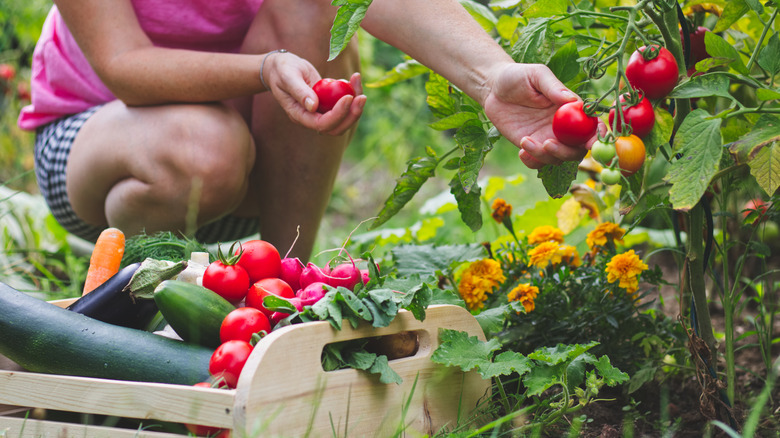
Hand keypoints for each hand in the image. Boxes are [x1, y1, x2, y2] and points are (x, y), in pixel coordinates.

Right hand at [264, 52, 364, 135]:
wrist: (282, 68)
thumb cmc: (282, 70)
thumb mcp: (287, 77)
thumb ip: (299, 91)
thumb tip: (313, 106)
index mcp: (299, 115)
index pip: (322, 124)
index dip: (337, 114)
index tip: (348, 97)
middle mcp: (311, 118)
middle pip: (336, 128)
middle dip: (352, 115)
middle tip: (362, 97)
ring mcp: (321, 112)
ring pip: (343, 118)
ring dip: (356, 105)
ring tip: (358, 81)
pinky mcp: (328, 104)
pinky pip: (344, 106)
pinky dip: (353, 93)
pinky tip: (353, 78)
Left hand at [483, 63, 598, 168]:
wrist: (493, 88)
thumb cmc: (518, 76)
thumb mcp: (536, 75)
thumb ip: (553, 87)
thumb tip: (572, 100)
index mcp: (571, 110)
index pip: (592, 126)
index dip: (597, 136)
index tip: (591, 142)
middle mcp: (563, 127)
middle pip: (577, 150)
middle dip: (567, 152)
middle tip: (547, 144)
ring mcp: (547, 138)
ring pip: (557, 159)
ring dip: (545, 156)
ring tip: (525, 140)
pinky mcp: (531, 146)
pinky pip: (538, 163)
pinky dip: (532, 162)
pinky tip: (521, 150)